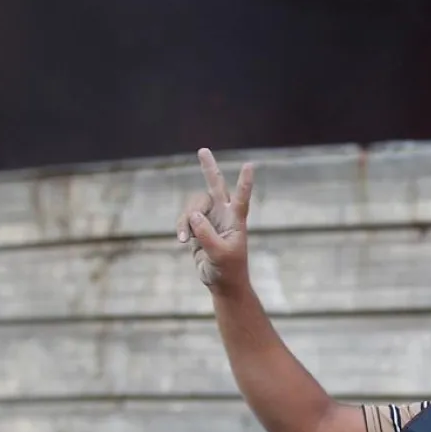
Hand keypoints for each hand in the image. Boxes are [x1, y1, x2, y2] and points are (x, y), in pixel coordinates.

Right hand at [175, 148, 254, 291]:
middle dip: (208, 168)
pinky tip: (182, 240)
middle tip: (202, 150)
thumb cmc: (228, 269)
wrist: (222, 281)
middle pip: (215, 186)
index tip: (250, 165)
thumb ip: (207, 234)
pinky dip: (181, 227)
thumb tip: (194, 215)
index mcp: (236, 220)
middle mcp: (224, 214)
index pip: (242, 198)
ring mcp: (210, 219)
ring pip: (193, 206)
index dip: (244, 183)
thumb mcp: (219, 254)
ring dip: (185, 220)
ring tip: (185, 239)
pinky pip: (184, 219)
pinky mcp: (198, 227)